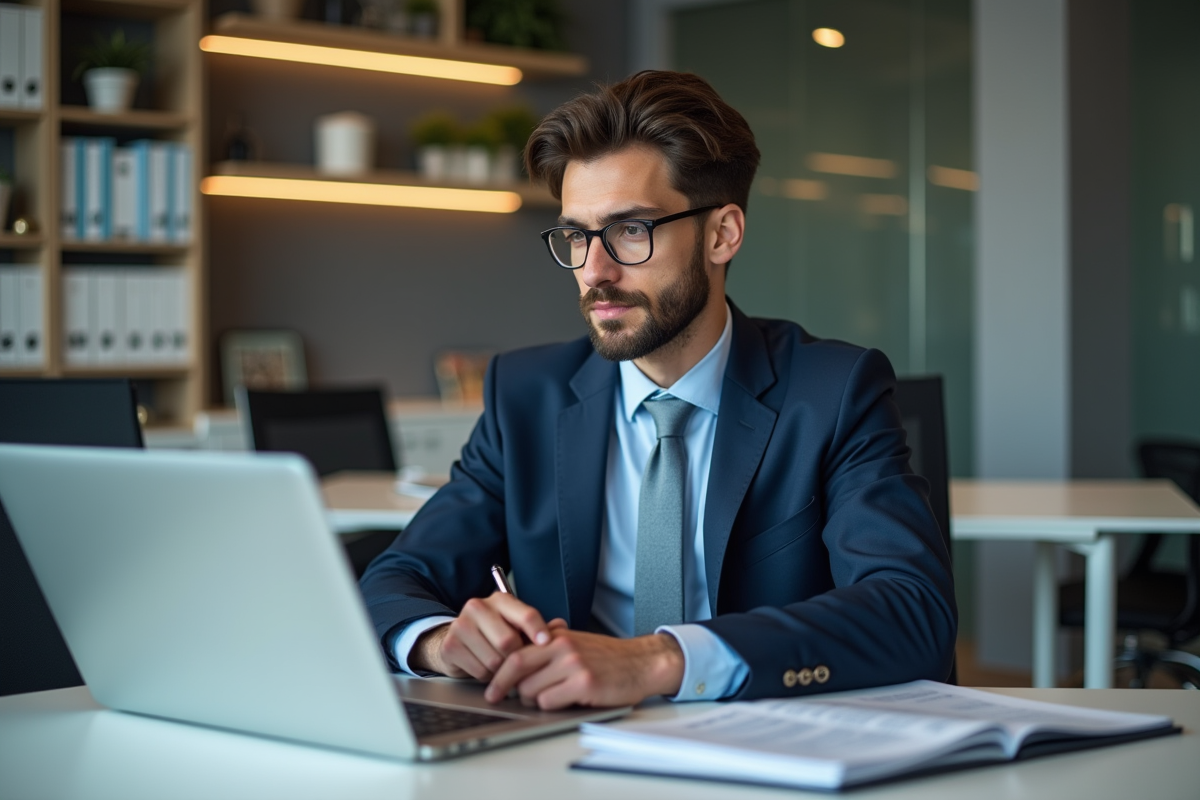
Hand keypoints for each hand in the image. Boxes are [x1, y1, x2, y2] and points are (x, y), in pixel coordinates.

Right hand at [410, 592, 565, 680]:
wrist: (458, 641)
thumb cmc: (495, 634)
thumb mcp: (517, 627)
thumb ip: (540, 628)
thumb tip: (561, 627)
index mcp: (500, 600)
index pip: (525, 614)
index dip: (539, 630)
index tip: (547, 644)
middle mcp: (478, 607)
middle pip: (509, 642)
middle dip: (516, 657)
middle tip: (517, 662)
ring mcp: (461, 625)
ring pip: (494, 659)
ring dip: (500, 669)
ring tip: (499, 662)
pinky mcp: (450, 645)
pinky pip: (479, 670)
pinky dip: (486, 675)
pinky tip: (484, 666)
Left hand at [484, 628, 684, 709]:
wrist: (640, 663)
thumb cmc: (607, 658)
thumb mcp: (575, 644)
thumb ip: (548, 649)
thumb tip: (515, 663)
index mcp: (557, 636)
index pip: (516, 651)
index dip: (499, 671)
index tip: (491, 685)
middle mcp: (562, 646)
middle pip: (517, 667)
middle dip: (503, 686)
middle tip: (498, 698)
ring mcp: (573, 664)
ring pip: (531, 689)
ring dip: (532, 700)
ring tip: (547, 698)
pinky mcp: (584, 683)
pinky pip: (550, 701)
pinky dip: (551, 706)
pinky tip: (565, 701)